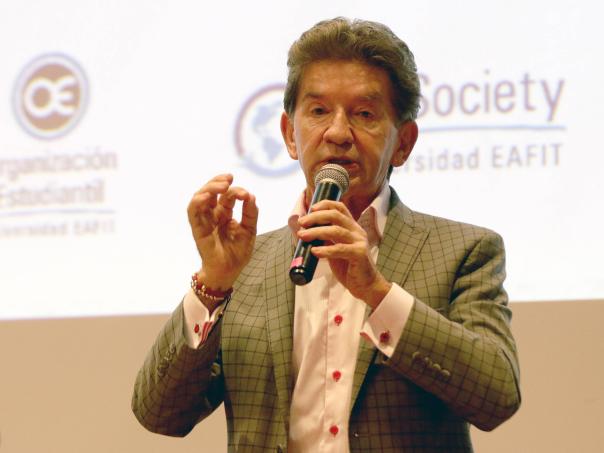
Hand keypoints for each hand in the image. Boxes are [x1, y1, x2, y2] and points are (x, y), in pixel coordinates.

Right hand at [187, 174, 257, 290]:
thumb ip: (250, 213)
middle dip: (218, 181)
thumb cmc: (237, 253)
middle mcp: (213, 215)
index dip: (235, 190)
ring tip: (222, 185)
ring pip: (200, 197)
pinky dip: (197, 202)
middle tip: (229, 178)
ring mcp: (204, 221)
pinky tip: (206, 196)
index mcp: (225, 214)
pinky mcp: (197, 229)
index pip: (227, 196)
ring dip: (208, 188)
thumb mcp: (249, 230)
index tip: (246, 194)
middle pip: (210, 192)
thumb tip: (250, 195)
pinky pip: (192, 212)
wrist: (229, 271)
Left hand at [296, 200, 390, 307]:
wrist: (366, 285)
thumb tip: (302, 231)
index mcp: (352, 227)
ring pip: (336, 231)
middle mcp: (357, 231)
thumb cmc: (348, 267)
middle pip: (336, 216)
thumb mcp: (334, 249)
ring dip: (316, 231)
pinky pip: (340, 249)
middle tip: (302, 222)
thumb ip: (323, 239)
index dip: (325, 204)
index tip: (311, 208)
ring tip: (303, 236)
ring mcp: (360, 242)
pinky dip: (325, 249)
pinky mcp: (360, 254)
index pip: (340, 208)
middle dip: (316, 217)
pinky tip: (314, 251)